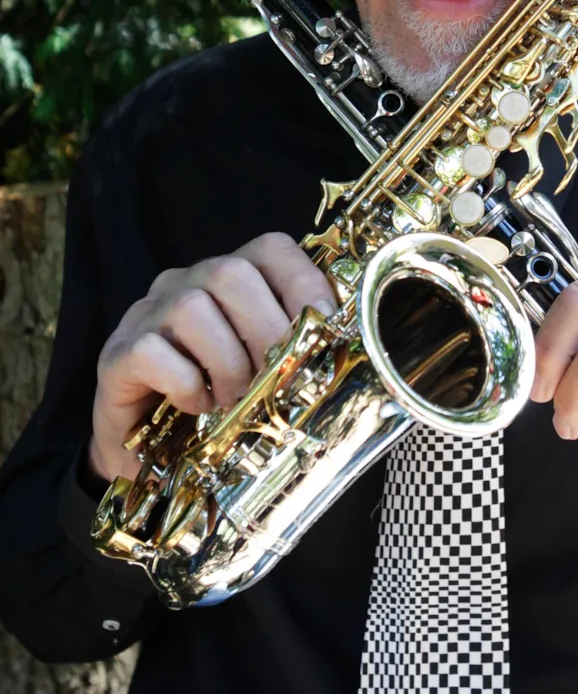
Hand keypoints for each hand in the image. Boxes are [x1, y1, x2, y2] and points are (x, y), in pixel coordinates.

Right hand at [88, 233, 335, 483]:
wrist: (146, 445)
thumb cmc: (217, 398)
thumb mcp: (262, 367)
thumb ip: (296, 347)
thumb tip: (342, 348)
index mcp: (230, 277)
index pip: (271, 248)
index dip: (304, 281)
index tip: (326, 325)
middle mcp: (187, 282)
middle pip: (232, 273)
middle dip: (267, 330)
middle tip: (277, 377)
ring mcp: (148, 313)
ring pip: (192, 308)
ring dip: (227, 363)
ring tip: (235, 401)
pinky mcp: (119, 352)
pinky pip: (152, 351)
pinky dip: (185, 384)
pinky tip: (198, 405)